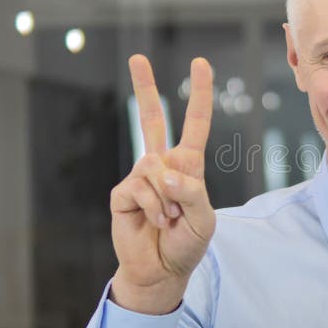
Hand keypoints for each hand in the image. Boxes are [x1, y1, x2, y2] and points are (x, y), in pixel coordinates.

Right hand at [108, 54, 215, 313]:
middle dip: (144, 87)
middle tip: (137, 57)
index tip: (199, 63)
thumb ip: (192, 193)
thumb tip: (164, 171)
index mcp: (188, 166)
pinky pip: (140, 188)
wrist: (161, 269)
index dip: (199, 94)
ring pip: (154, 167)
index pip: (195, 124)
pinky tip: (154, 221)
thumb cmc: (187, 243)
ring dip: (167, 199)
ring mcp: (141, 176)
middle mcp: (163, 165)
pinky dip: (153, 208)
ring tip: (170, 219)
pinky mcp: (123, 192)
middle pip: (152, 118)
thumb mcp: (204, 220)